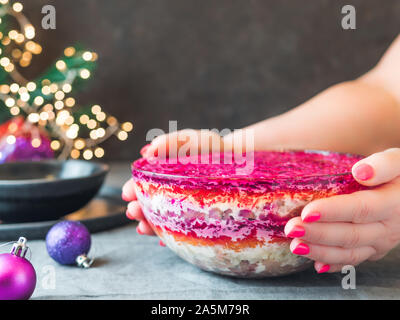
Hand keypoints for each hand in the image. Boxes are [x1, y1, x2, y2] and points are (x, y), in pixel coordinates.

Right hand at [122, 129, 223, 235]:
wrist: (241, 163)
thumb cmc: (214, 150)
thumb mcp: (194, 140)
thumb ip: (171, 142)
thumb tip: (147, 152)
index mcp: (166, 174)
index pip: (145, 184)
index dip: (134, 188)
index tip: (127, 194)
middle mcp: (172, 193)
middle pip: (150, 203)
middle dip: (138, 208)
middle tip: (133, 211)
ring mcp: (184, 208)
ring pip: (162, 219)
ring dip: (149, 225)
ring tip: (141, 228)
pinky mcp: (197, 220)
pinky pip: (181, 232)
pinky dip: (171, 236)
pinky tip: (164, 241)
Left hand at [284, 148, 399, 272]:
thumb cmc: (399, 174)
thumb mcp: (398, 161)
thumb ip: (383, 165)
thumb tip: (361, 171)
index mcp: (393, 203)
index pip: (361, 209)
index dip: (333, 212)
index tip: (307, 212)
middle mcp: (388, 228)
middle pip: (350, 234)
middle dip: (318, 234)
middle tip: (291, 229)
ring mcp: (380, 242)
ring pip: (349, 252)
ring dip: (320, 251)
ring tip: (295, 246)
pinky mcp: (373, 250)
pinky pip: (353, 260)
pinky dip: (333, 264)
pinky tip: (315, 264)